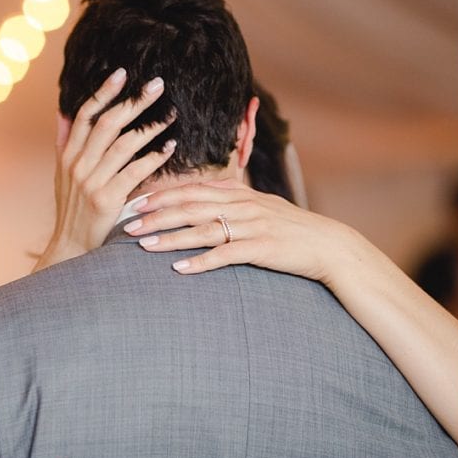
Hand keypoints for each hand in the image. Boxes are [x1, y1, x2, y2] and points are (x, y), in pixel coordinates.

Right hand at [34, 68, 176, 271]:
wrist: (70, 247)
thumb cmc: (71, 209)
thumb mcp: (61, 174)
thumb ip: (64, 141)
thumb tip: (63, 111)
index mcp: (68, 154)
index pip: (85, 115)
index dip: (104, 92)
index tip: (122, 73)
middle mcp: (78, 164)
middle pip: (108, 123)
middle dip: (134, 101)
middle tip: (157, 84)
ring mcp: (91, 181)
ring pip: (124, 144)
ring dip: (150, 126)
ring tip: (170, 114)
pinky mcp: (107, 199)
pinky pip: (135, 171)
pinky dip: (154, 156)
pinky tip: (170, 146)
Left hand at [127, 178, 347, 285]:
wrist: (328, 245)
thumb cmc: (290, 227)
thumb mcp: (260, 203)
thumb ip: (231, 195)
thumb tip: (202, 189)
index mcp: (239, 193)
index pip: (192, 190)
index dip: (161, 196)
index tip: (135, 203)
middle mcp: (242, 205)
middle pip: (190, 207)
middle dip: (156, 215)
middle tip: (129, 225)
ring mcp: (252, 226)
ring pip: (203, 229)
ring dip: (171, 238)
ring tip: (145, 246)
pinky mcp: (262, 248)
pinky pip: (226, 255)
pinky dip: (201, 262)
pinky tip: (180, 268)